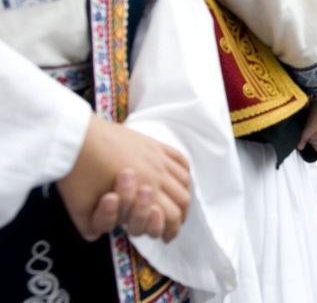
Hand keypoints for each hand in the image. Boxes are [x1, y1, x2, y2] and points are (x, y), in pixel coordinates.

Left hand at [57, 115, 190, 242]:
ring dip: (183, 196)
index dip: (170, 231)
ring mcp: (157, 157)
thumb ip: (93, 227)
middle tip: (172, 225)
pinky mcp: (153, 144)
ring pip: (184, 181)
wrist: (74, 137)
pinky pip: (179, 159)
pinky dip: (183, 173)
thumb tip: (99, 236)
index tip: (165, 238)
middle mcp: (157, 174)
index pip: (171, 217)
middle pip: (183, 200)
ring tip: (176, 204)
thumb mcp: (79, 209)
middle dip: (180, 217)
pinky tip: (177, 179)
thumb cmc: (77, 174)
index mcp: (144, 192)